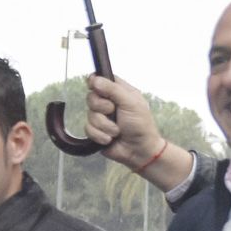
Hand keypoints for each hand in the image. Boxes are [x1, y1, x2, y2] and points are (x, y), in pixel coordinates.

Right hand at [84, 75, 193, 191]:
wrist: (139, 150)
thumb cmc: (141, 126)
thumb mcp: (130, 103)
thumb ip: (112, 89)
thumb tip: (94, 79)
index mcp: (120, 92)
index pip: (102, 80)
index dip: (95, 82)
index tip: (95, 86)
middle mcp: (109, 103)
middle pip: (91, 97)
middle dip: (101, 108)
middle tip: (113, 112)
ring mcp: (102, 117)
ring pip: (89, 115)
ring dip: (104, 125)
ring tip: (117, 130)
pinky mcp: (96, 131)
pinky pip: (88, 130)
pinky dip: (100, 135)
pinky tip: (110, 138)